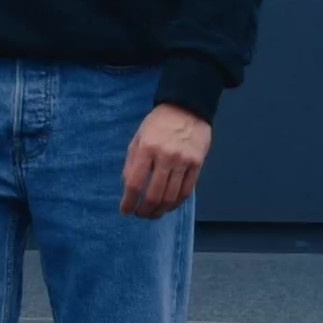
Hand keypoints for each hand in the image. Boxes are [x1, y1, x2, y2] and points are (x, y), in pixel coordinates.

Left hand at [120, 103, 211, 219]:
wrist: (186, 108)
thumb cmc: (158, 123)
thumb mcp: (138, 137)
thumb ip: (132, 162)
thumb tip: (128, 188)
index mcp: (146, 147)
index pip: (135, 183)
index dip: (129, 201)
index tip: (125, 211)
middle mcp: (165, 156)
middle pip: (154, 194)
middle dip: (144, 210)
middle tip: (140, 214)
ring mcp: (183, 161)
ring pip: (171, 197)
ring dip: (160, 211)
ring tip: (153, 214)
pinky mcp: (197, 164)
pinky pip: (187, 191)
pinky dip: (176, 204)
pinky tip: (168, 206)